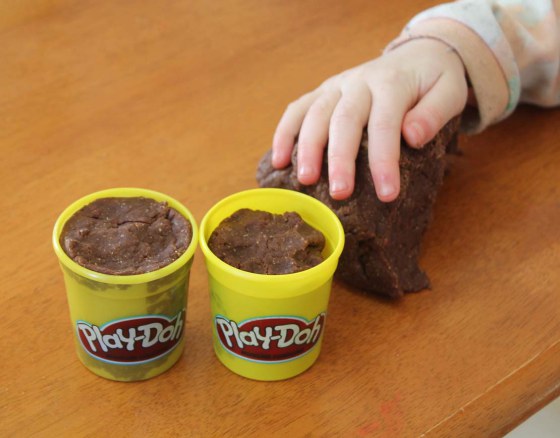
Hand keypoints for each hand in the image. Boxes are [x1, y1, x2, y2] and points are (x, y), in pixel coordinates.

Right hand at [271, 38, 467, 201]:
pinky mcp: (323, 92)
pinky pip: (297, 109)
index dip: (383, 161)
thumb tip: (411, 136)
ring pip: (314, 114)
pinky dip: (284, 133)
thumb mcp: (450, 92)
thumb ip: (434, 114)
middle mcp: (359, 82)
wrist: (417, 55)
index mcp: (392, 84)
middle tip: (339, 193)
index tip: (386, 195)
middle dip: (339, 159)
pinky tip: (279, 161)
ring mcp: (337, 86)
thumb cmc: (433, 82)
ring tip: (304, 181)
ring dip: (306, 148)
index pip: (384, 125)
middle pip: (343, 120)